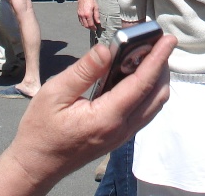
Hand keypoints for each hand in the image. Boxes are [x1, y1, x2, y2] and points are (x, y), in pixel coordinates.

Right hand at [0, 35, 175, 195]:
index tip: (168, 39)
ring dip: (157, 79)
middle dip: (162, 66)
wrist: (36, 165)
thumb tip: (107, 49)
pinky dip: (149, 91)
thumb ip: (84, 70)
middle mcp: (121, 129)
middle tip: (159, 42)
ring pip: (153, 105)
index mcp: (106, 117)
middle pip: (156, 95)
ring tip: (150, 55)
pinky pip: (144, 112)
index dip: (157, 58)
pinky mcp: (119, 137)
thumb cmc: (40, 130)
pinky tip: (136, 76)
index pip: (141, 84)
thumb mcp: (55, 93)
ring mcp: (122, 136)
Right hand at [77, 0, 100, 29]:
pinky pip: (80, 21)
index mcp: (88, 14)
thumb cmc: (90, 0)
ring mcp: (79, 15)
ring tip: (91, 25)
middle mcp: (82, 16)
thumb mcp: (96, 7)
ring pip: (82, 24)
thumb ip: (97, 16)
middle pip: (86, 26)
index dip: (93, 28)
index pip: (90, 24)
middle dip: (90, 28)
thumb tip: (98, 22)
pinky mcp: (78, 13)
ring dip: (87, 26)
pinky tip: (87, 21)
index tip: (96, 29)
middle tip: (94, 28)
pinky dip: (84, 23)